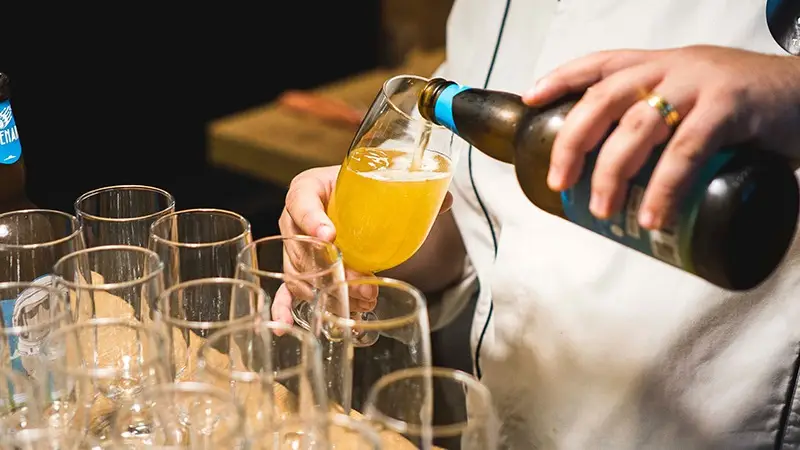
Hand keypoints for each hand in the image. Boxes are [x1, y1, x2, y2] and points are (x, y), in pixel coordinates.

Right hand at [276, 165, 453, 323]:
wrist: (354, 201)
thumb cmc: (364, 192)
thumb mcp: (383, 187)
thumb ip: (413, 193)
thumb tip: (446, 202)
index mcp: (310, 188)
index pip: (302, 200)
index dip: (312, 219)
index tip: (331, 236)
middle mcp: (295, 218)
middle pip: (303, 247)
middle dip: (333, 270)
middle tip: (363, 283)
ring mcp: (295, 248)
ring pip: (302, 275)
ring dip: (331, 292)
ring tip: (364, 299)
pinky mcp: (300, 271)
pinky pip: (285, 290)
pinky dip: (283, 309)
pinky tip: (283, 326)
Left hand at [522, 45, 799, 229]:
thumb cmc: (745, 105)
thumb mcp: (694, 97)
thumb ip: (660, 120)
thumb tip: (618, 173)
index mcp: (657, 63)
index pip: (597, 63)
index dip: (560, 78)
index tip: (530, 100)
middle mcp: (671, 67)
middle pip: (603, 98)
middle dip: (573, 141)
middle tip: (559, 181)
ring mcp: (699, 84)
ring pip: (637, 126)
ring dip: (611, 172)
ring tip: (600, 208)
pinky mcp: (730, 107)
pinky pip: (685, 151)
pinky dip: (663, 187)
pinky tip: (652, 215)